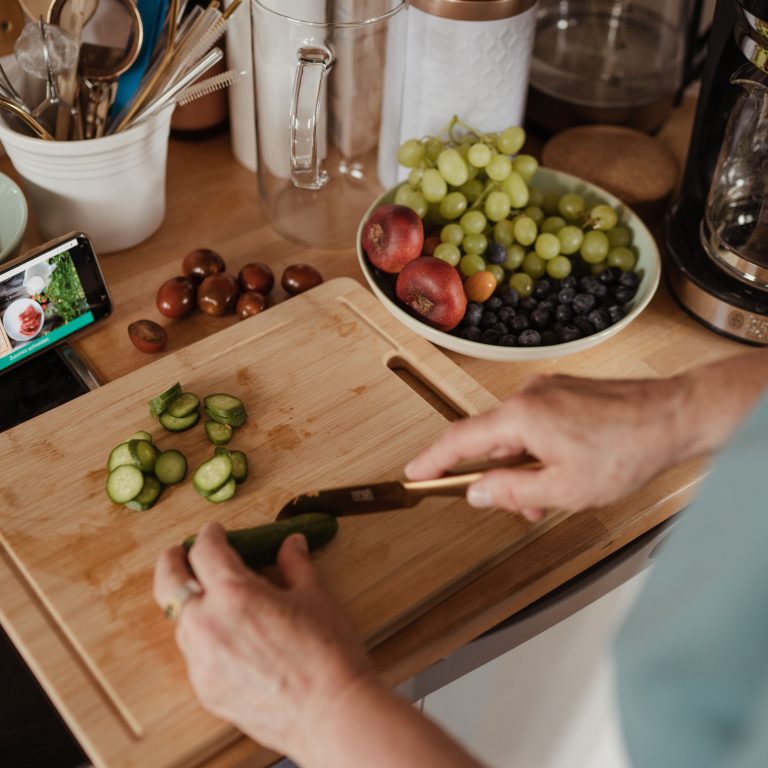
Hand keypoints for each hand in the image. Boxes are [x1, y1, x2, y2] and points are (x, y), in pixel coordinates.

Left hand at [154, 523, 376, 760]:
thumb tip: (291, 544)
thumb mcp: (315, 597)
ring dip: (189, 601)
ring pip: (180, 620)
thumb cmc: (328, 654)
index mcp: (235, 593)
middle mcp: (208, 624)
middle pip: (170, 582)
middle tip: (180, 552)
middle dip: (172, 561)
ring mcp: (202, 661)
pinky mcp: (205, 689)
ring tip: (208, 595)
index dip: (210, 535)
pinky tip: (225, 635)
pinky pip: (194, 653)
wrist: (330, 713)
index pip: (205, 551)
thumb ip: (295, 565)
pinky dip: (203, 636)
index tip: (215, 532)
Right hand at [405, 373, 690, 518]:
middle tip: (517, 506)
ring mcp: (547, 391)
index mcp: (521, 417)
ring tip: (552, 496)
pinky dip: (540, 450)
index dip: (433, 459)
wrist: (673, 416)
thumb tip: (477, 491)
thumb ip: (512, 491)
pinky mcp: (564, 392)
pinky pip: (537, 424)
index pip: (460, 440)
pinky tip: (563, 470)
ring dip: (524, 467)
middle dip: (499, 477)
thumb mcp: (563, 489)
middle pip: (492, 441)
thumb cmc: (626, 451)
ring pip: (517, 435)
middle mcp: (528, 396)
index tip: (415, 471)